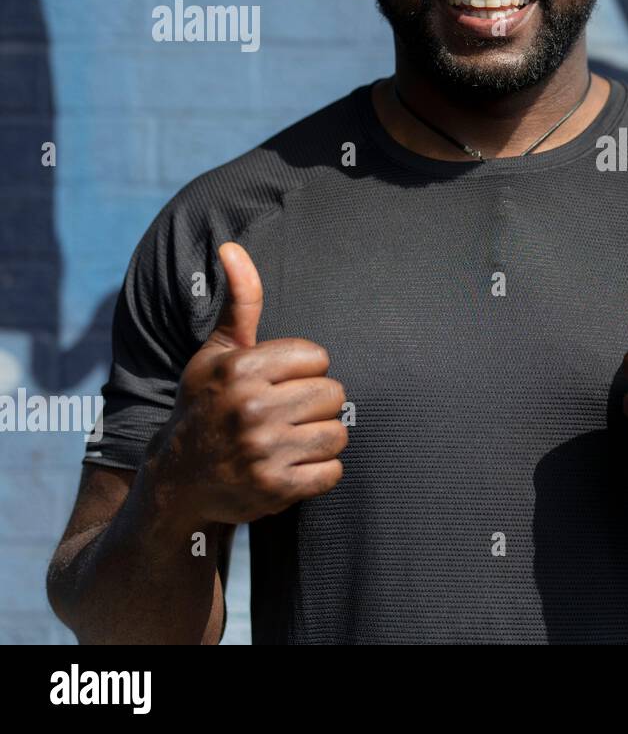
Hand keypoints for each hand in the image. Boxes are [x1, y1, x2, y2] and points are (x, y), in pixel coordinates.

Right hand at [153, 242, 347, 524]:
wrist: (179, 481)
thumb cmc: (206, 405)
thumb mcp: (217, 353)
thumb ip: (239, 302)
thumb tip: (232, 248)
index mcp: (239, 369)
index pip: (318, 358)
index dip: (304, 372)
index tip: (277, 384)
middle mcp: (249, 408)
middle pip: (334, 394)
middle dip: (315, 405)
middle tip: (285, 415)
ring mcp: (262, 452)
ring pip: (338, 433)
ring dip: (320, 439)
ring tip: (289, 440)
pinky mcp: (275, 490)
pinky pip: (334, 471)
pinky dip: (320, 472)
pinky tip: (291, 467)